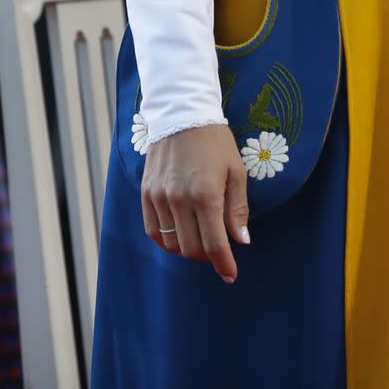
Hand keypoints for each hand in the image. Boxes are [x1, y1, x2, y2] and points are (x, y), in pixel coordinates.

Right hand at [141, 124, 250, 282]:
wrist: (182, 113)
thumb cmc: (215, 142)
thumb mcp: (236, 171)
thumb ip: (238, 209)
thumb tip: (242, 241)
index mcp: (206, 194)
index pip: (214, 243)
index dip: (224, 264)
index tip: (231, 275)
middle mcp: (179, 199)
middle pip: (191, 249)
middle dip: (207, 256)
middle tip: (218, 248)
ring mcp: (159, 197)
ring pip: (171, 244)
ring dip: (187, 249)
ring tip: (200, 238)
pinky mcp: (146, 193)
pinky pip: (153, 231)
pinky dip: (167, 240)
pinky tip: (180, 232)